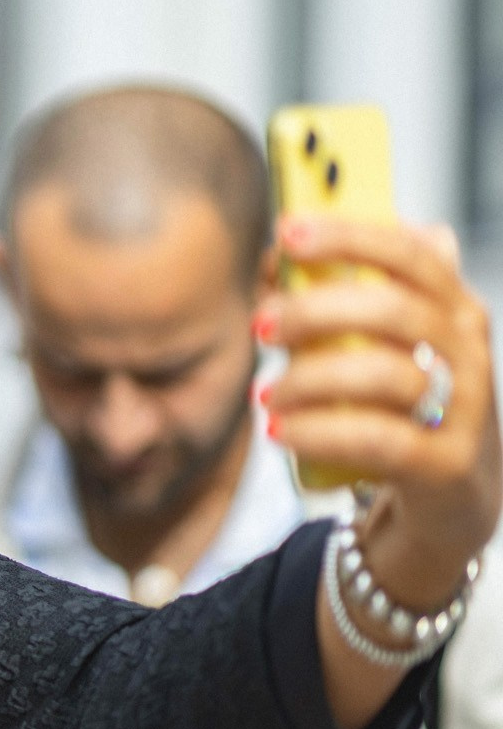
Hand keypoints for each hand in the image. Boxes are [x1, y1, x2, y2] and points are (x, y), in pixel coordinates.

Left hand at [260, 217, 502, 608]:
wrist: (452, 496)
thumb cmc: (399, 407)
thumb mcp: (376, 349)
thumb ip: (336, 302)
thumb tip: (280, 254)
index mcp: (454, 309)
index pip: (411, 255)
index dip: (350, 237)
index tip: (287, 232)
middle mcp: (468, 352)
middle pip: (393, 311)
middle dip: (315, 311)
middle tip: (260, 325)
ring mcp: (466, 409)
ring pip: (383, 375)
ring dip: (308, 379)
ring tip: (266, 393)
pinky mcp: (447, 465)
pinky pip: (379, 440)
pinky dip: (319, 431)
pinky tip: (280, 431)